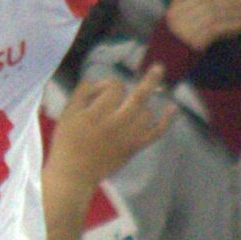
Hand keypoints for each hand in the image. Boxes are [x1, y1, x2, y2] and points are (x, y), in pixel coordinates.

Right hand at [46, 66, 170, 185]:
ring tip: (135, 103)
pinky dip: (166, 120)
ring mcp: (127, 137)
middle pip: (138, 97)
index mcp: (96, 112)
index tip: (103, 90)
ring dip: (143, 104)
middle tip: (159, 67)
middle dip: (150, 80)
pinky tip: (173, 108)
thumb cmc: (68, 140)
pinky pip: (155, 132)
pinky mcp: (134, 147)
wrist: (74, 173)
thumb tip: (103, 82)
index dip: (110, 84)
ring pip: (146, 112)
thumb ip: (84, 92)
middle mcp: (115, 123)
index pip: (114, 88)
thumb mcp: (67, 111)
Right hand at [161, 0, 240, 50]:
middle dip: (228, 0)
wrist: (166, 62)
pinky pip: (217, 28)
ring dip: (233, 12)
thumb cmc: (175, 41)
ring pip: (214, 14)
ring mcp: (185, 28)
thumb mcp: (176, 20)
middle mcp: (179, 15)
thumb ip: (186, 5)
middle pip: (208, 2)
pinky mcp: (194, 40)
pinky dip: (231, 25)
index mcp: (175, 8)